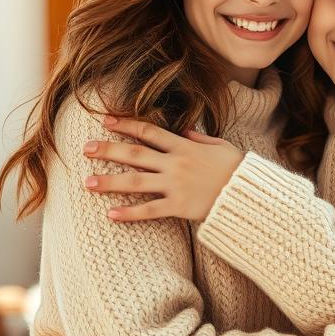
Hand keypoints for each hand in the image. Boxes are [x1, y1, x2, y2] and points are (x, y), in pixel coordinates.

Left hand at [82, 117, 244, 221]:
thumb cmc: (236, 169)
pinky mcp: (179, 207)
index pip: (148, 131)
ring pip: (135, 181)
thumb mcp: (221, 145)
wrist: (249, 193)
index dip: (125, 124)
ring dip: (109, 181)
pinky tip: (111, 214)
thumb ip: (200, 138)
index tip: (105, 121)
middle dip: (108, 150)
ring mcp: (175, 185)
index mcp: (183, 146)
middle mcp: (175, 163)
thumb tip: (186, 131)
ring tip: (87, 182)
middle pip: (134, 153)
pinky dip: (129, 213)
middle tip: (85, 149)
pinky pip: (149, 210)